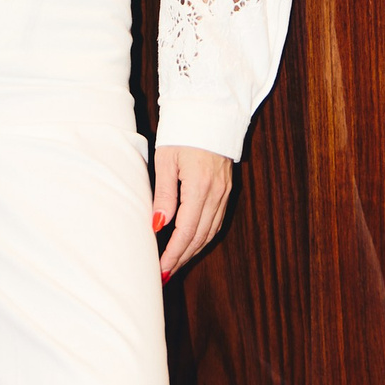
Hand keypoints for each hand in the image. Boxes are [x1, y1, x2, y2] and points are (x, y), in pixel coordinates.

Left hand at [153, 145, 232, 279]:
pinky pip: (216, 220)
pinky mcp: (226, 189)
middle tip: (165, 273)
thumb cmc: (182, 132)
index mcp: (199, 187)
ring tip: (176, 263)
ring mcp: (224, 192)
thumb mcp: (166, 160)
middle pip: (199, 236)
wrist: (211, 111)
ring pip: (210, 231)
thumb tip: (158, 225)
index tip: (161, 269)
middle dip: (182, 257)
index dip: (173, 253)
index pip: (186, 231)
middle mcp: (216, 193)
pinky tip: (192, 243)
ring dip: (193, 250)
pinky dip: (204, 236)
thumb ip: (163, 194)